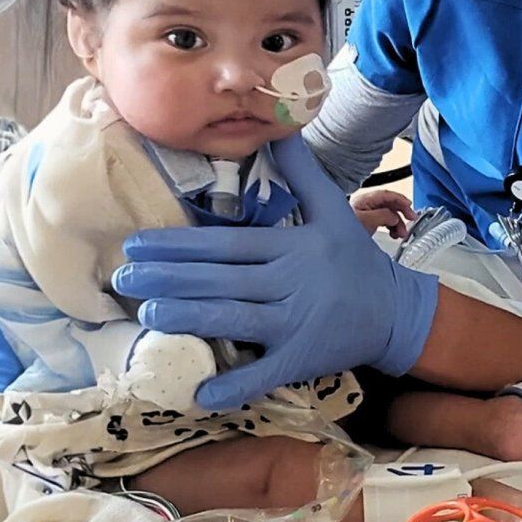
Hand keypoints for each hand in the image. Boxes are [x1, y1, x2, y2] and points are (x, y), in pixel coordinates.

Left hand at [111, 133, 438, 411]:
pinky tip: (200, 395)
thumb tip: (279, 126)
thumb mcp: (334, 209)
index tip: (139, 242)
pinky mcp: (301, 360)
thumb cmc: (356, 259)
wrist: (397, 311)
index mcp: (293, 248)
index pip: (228, 246)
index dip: (181, 245)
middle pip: (222, 281)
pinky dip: (234, 386)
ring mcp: (296, 325)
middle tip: (124, 277)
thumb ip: (302, 171)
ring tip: (147, 313)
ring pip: (234, 321)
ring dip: (190, 318)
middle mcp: (291, 284)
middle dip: (170, 278)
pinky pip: (264, 374)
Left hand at [350, 188, 416, 238]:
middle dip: (401, 213)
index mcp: (365, 200)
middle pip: (389, 204)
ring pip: (388, 214)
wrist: (336, 241)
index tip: (410, 208)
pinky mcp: (367, 223)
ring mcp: (367, 213)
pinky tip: (394, 234)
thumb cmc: (344, 230)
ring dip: (398, 223)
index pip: (387, 195)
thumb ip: (383, 215)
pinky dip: (391, 227)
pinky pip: (384, 221)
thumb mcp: (367, 221)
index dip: (401, 200)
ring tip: (401, 233)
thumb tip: (394, 217)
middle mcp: (366, 205)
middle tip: (410, 220)